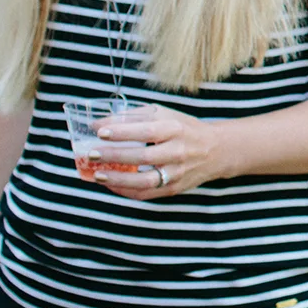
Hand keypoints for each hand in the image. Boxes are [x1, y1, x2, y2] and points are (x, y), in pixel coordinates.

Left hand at [93, 105, 229, 198]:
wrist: (216, 150)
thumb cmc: (183, 128)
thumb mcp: (165, 114)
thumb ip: (134, 116)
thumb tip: (99, 123)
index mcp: (176, 129)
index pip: (147, 130)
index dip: (122, 131)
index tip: (99, 131)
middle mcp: (178, 151)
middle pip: (144, 156)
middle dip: (115, 155)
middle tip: (92, 153)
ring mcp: (177, 173)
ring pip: (145, 181)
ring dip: (118, 179)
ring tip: (97, 174)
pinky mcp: (173, 188)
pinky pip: (146, 194)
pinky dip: (125, 191)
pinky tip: (110, 184)